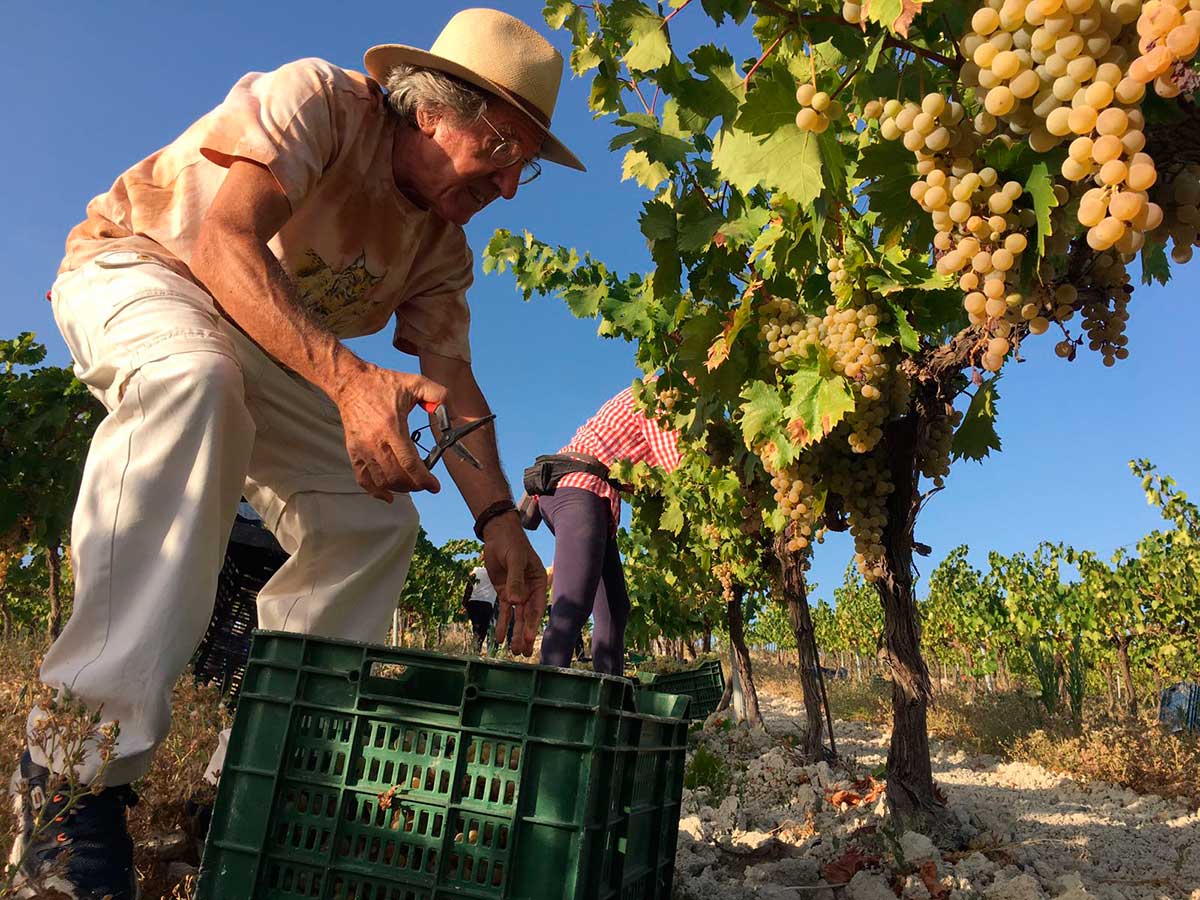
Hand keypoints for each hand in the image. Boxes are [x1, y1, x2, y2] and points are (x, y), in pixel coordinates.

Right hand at [332, 364, 446, 500]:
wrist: (351, 382)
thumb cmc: (383, 383)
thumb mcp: (415, 383)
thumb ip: (438, 395)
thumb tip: (451, 412)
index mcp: (392, 427)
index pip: (410, 464)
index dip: (425, 480)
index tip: (435, 486)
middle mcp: (375, 442)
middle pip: (397, 477)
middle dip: (415, 486)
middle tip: (426, 484)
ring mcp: (362, 449)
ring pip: (381, 481)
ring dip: (399, 488)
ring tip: (412, 484)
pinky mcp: (353, 451)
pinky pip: (363, 479)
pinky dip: (376, 492)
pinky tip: (388, 495)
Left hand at [484, 516, 547, 655]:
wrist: (498, 535)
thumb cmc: (511, 544)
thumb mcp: (515, 559)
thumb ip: (515, 580)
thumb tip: (515, 601)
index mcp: (538, 583)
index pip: (536, 607)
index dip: (532, 623)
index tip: (527, 638)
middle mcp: (529, 591)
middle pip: (527, 616)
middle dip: (524, 634)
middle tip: (523, 653)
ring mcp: (516, 593)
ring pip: (516, 617)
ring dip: (514, 633)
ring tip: (514, 651)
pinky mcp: (504, 593)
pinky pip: (503, 612)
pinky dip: (501, 624)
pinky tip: (499, 638)